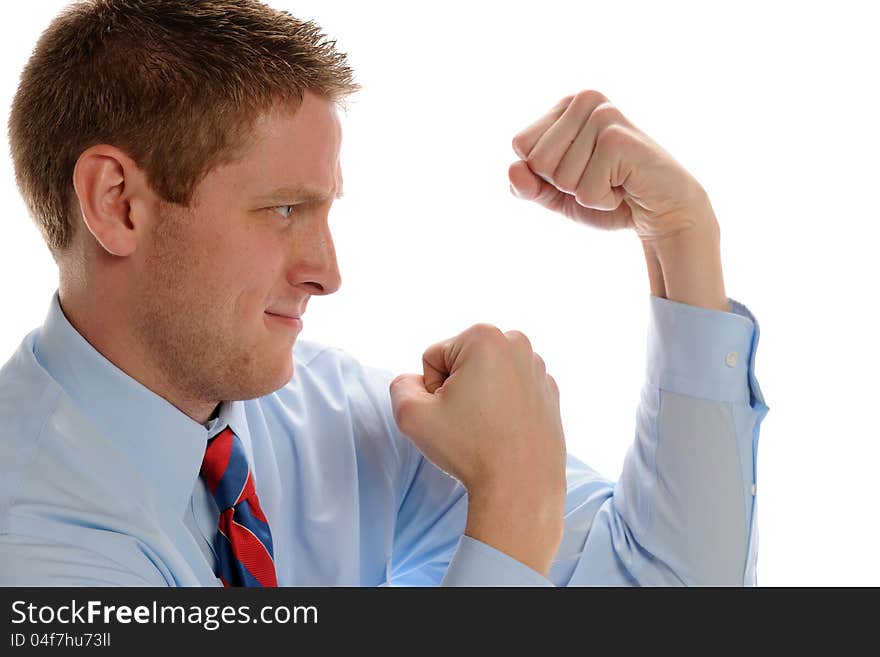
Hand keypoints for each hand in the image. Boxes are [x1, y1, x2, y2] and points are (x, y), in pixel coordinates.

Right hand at [389, 324, 566, 574]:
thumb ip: (400, 386)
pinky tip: (505, 432)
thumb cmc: (468, 448)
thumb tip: (414, 382)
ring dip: (480, 397)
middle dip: (457, 388)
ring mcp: (538, 368)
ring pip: (487, 377)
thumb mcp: (412, 415)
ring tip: (487, 428)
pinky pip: (511, 392)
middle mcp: (516, 343)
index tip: (450, 413)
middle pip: (462, 362)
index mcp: (484, 336)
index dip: (431, 390)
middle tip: (467, 421)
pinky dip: (504, 407)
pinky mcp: (550, 392)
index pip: (433, 358)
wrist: (521, 486)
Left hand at [509, 89, 726, 311]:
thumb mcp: (557, 195)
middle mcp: (584, 99)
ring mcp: (603, 116)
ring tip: (614, 181)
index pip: (520, 146)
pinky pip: (584, 191)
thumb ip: (528, 186)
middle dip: (563, 185)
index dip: (543, 174)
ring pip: (559, 178)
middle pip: (536, 161)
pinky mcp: (618, 139)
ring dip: (586, 194)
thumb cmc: (609, 196)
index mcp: (566, 105)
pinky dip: (602, 201)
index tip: (580, 171)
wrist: (662, 211)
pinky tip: (625, 187)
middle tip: (599, 178)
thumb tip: (512, 170)